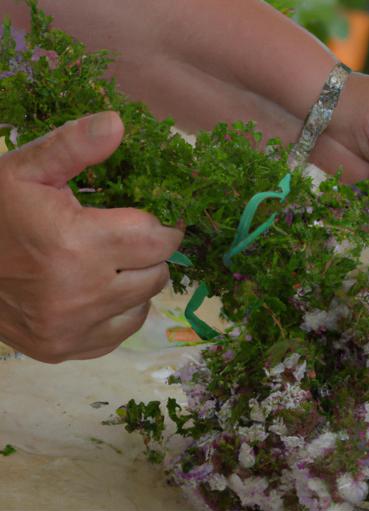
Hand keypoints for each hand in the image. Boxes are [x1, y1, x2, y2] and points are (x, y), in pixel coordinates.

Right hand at [0, 112, 182, 362]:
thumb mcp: (25, 169)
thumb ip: (73, 145)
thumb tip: (119, 123)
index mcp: (75, 244)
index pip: (157, 239)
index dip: (164, 225)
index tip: (158, 218)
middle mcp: (80, 294)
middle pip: (157, 273)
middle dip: (151, 252)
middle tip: (131, 239)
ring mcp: (72, 329)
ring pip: (144, 304)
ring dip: (138, 281)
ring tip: (113, 263)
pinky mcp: (63, 350)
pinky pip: (121, 331)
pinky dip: (121, 311)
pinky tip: (100, 292)